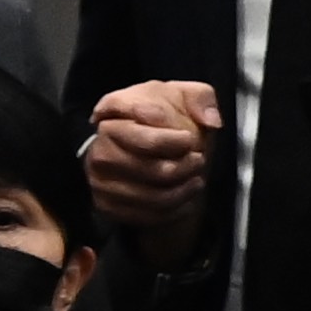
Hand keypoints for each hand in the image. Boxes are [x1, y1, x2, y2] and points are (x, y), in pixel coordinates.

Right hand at [82, 80, 222, 257]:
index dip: (170, 140)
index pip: (142, 135)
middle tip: (199, 159)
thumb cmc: (164, 117)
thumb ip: (201, 98)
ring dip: (182, 189)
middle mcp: (100, 146)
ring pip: (150, 195)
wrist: (142, 146)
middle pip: (147, 167)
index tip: (190, 140)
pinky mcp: (106, 204)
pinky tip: (186, 196)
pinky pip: (145, 215)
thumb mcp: (184, 95)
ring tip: (196, 177)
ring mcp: (99, 178)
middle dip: (183, 166)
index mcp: (113, 114)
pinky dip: (174, 209)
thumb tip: (211, 121)